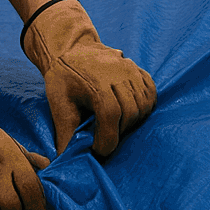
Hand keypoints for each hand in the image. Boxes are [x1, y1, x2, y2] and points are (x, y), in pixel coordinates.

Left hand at [22, 0, 155, 156]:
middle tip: (106, 138)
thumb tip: (66, 160)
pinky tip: (131, 112)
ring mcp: (131, 70)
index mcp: (96, 83)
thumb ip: (65, 132)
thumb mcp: (59, 103)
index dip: (107, 139)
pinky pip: (151, 92)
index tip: (99, 150)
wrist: (71, 49)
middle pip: (130, 112)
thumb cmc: (63, 77)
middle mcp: (118, 74)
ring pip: (143, 105)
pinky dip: (145, 106)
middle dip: (119, 132)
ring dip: (132, 121)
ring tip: (116, 126)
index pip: (110, 117)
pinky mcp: (138, 69)